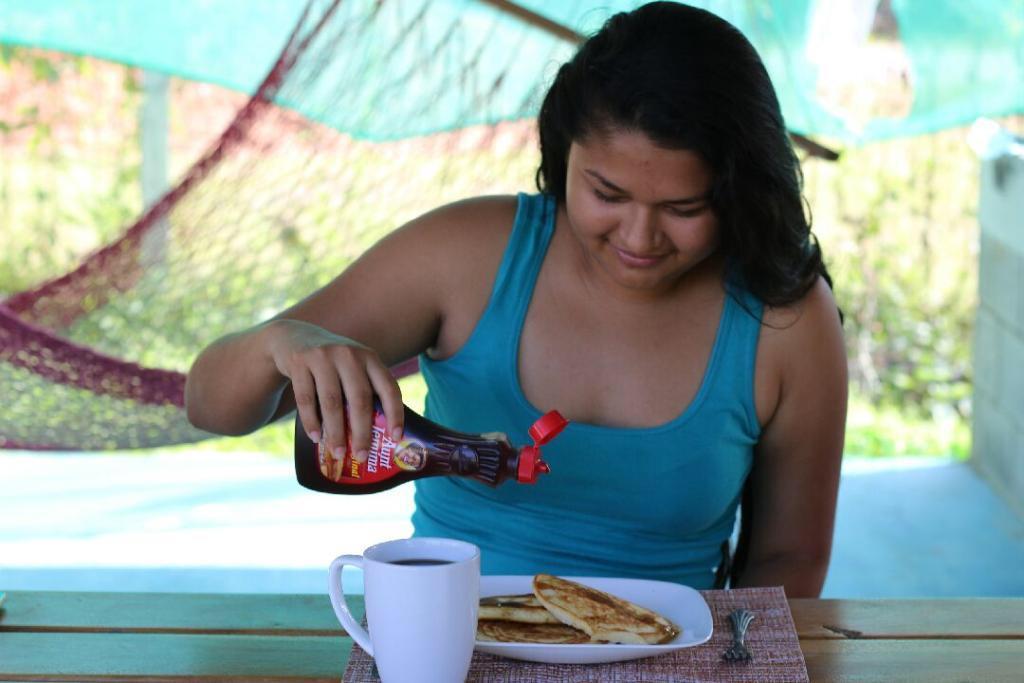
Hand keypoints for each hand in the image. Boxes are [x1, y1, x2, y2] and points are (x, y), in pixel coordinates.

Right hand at [267, 319, 402, 462]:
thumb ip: (366, 389)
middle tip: (362, 456)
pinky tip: (316, 438)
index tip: (396, 437)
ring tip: (338, 453)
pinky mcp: (299, 362)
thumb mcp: (354, 366)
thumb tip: (380, 435)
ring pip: (332, 402)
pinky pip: (306, 399)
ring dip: (335, 432)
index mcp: (369, 358)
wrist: (294, 337)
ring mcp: (323, 356)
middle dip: (362, 432)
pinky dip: (311, 422)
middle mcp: (349, 354)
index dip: (395, 413)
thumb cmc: (332, 363)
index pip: (388, 387)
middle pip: (359, 399)